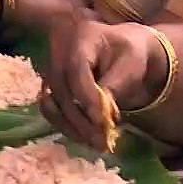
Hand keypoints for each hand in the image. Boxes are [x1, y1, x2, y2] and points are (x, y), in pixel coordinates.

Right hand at [38, 16, 163, 148]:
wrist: (121, 51)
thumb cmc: (129, 54)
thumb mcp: (131, 63)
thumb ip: (115, 84)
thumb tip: (101, 113)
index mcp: (82, 39)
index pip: (77, 70)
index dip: (87, 97)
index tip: (102, 121)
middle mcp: (60, 55)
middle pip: (62, 91)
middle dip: (81, 120)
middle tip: (101, 141)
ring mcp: (51, 72)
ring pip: (52, 105)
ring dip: (72, 128)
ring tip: (95, 144)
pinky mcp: (51, 89)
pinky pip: (51, 112)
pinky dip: (66, 127)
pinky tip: (85, 137)